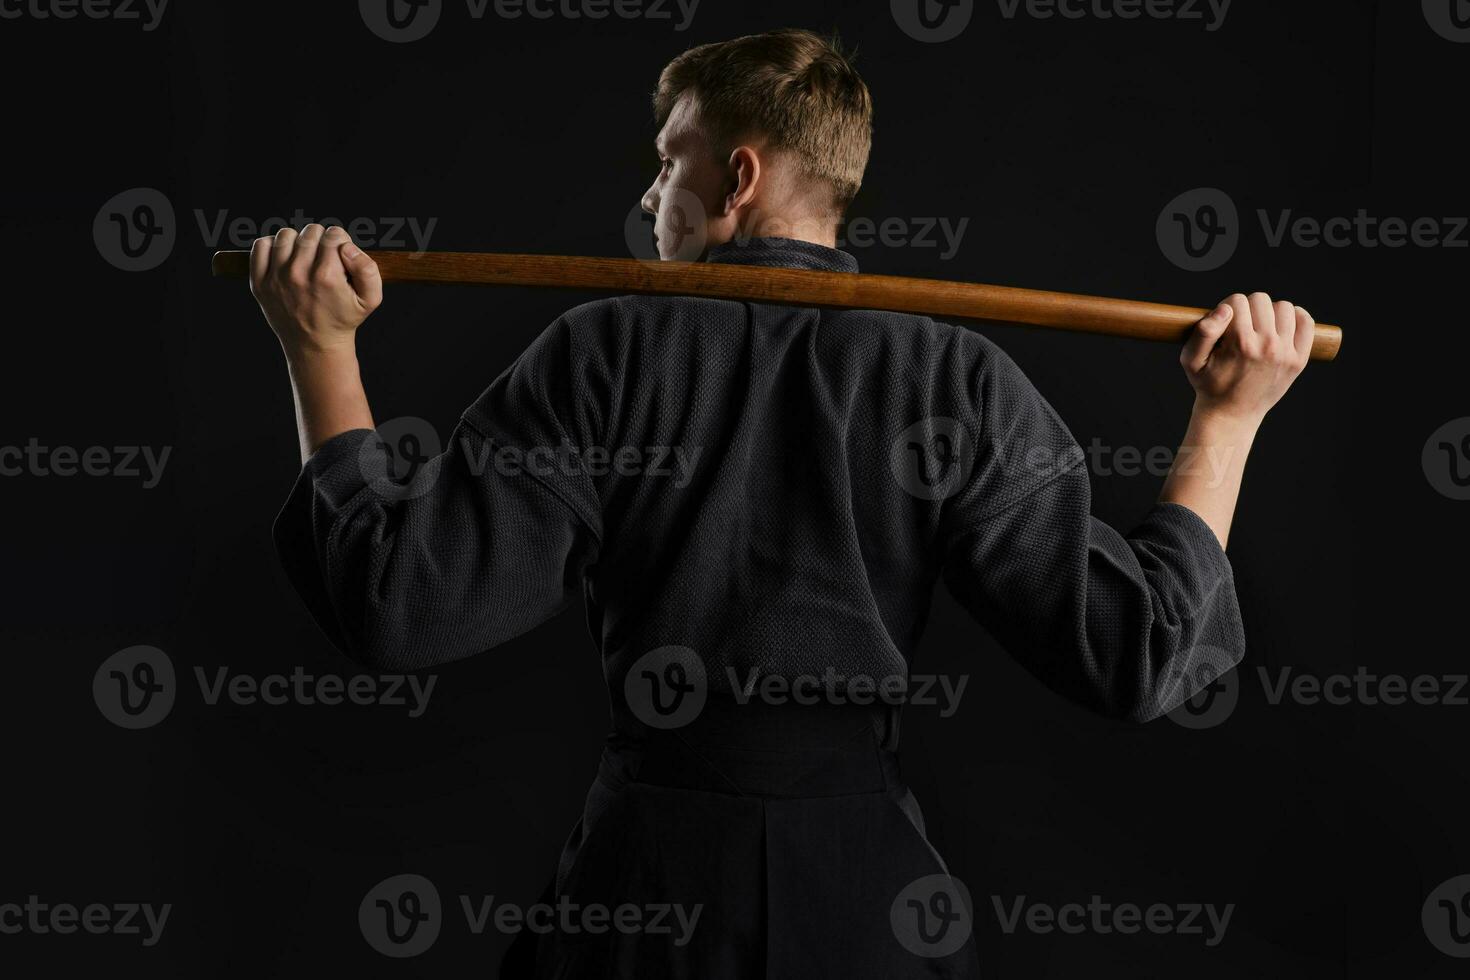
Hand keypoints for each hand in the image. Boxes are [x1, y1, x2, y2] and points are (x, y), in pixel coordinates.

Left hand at [250, 224, 382, 355]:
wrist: (315, 346)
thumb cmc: (343, 319)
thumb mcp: (370, 300)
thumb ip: (368, 268)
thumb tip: (347, 246)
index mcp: (327, 277)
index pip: (334, 234)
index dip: (341, 241)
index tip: (340, 254)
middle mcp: (299, 275)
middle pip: (311, 232)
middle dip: (321, 240)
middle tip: (324, 258)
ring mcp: (276, 278)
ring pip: (286, 235)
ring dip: (298, 241)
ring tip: (304, 257)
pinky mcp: (260, 283)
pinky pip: (260, 245)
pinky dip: (272, 246)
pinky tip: (284, 258)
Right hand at [1181, 292, 1313, 425]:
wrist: (1231, 415)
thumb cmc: (1208, 385)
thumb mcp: (1191, 360)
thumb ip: (1203, 331)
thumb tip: (1225, 309)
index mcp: (1240, 344)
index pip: (1237, 300)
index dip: (1226, 307)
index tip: (1224, 324)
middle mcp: (1266, 346)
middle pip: (1260, 299)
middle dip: (1247, 308)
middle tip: (1240, 326)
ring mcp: (1286, 353)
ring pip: (1284, 307)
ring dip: (1269, 312)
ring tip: (1259, 327)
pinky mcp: (1298, 360)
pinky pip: (1306, 322)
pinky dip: (1296, 316)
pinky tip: (1282, 324)